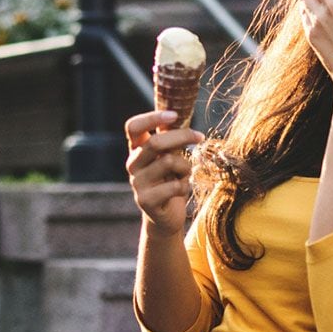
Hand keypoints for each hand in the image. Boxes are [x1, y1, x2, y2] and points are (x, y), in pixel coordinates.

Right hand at [125, 111, 203, 233]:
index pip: (133, 127)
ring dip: (185, 166)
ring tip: (184, 175)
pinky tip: (181, 191)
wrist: (165, 217)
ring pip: (168, 162)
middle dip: (182, 136)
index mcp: (136, 150)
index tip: (174, 115)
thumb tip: (183, 116)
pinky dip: (184, 186)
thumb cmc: (170, 181)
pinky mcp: (145, 201)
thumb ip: (171, 141)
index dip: (152, 118)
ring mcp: (136, 183)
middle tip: (200, 136)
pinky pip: (174, 186)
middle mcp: (132, 164)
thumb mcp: (170, 157)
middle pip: (155, 142)